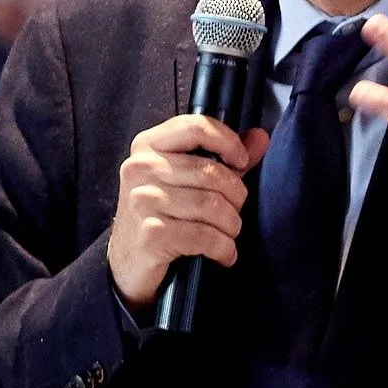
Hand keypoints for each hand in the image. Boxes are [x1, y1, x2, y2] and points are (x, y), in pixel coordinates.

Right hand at [110, 113, 264, 309]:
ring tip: (229, 234)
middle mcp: (141, 168)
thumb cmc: (161, 214)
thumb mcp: (187, 179)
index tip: (241, 161)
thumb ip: (224, 156)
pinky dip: (223, 248)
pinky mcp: (150, 234)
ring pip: (211, 205)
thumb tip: (260, 137)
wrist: (128, 260)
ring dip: (231, 225)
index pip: (195, 127)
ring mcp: (143, 201)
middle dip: (235, 196)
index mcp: (148, 145)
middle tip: (235, 212)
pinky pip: (204, 236)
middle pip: (210, 172)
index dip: (228, 141)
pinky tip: (224, 253)